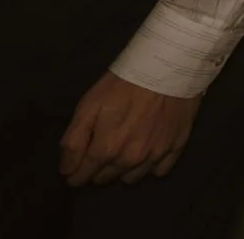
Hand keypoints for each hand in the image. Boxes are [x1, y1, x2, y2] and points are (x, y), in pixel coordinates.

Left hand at [59, 72, 199, 185]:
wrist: (169, 65)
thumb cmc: (123, 84)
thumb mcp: (88, 105)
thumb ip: (73, 141)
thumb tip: (67, 170)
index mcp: (106, 150)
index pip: (81, 177)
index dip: (74, 173)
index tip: (74, 166)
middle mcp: (130, 160)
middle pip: (105, 178)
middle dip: (98, 169)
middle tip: (102, 148)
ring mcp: (155, 155)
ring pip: (131, 178)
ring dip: (123, 169)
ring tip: (124, 150)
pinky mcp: (176, 148)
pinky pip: (159, 171)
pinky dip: (150, 166)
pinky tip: (147, 149)